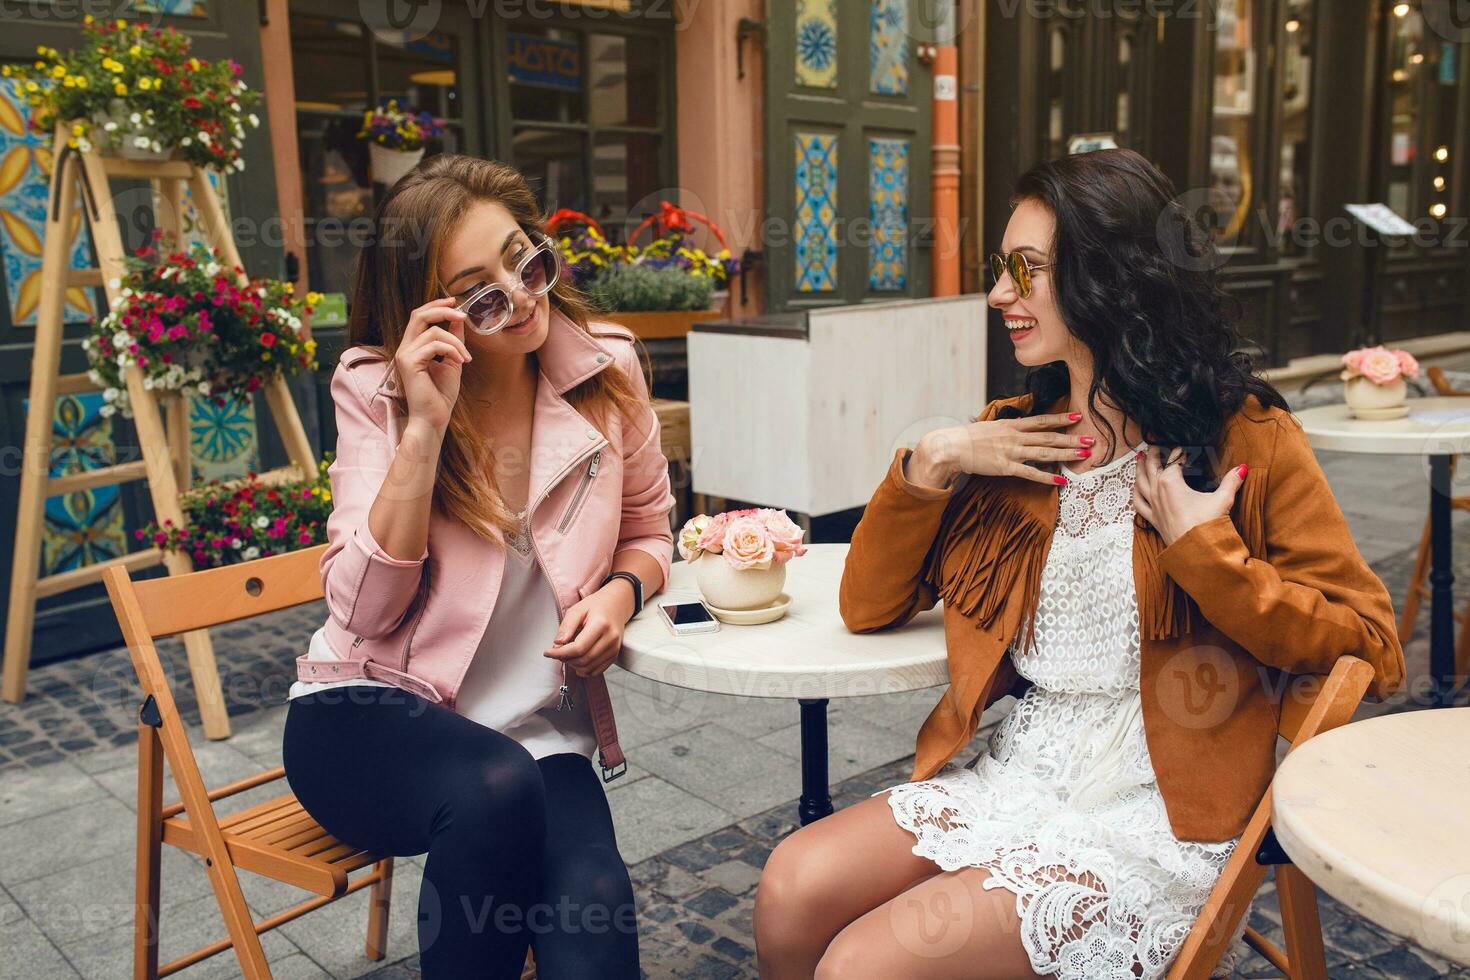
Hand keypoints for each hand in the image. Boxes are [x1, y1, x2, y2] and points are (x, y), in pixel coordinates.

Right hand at [396, 298, 472, 432]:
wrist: (434, 418)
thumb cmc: (441, 395)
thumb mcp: (452, 361)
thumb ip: (453, 340)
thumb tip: (458, 319)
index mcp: (412, 347)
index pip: (419, 316)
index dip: (436, 305)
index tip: (455, 302)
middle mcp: (404, 348)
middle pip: (418, 314)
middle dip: (442, 310)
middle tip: (462, 315)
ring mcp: (404, 355)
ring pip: (432, 331)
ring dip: (456, 341)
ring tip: (466, 358)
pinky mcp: (409, 363)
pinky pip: (434, 345)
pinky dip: (452, 350)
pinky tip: (461, 361)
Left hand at [543, 581, 633, 677]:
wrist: (615, 606)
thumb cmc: (596, 606)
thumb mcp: (577, 610)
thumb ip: (566, 626)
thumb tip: (558, 644)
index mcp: (601, 625)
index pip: (578, 648)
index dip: (559, 653)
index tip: (547, 652)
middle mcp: (610, 639)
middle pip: (583, 660)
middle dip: (565, 659)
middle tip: (557, 651)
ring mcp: (614, 648)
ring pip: (589, 668)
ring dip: (573, 665)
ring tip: (568, 653)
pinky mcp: (614, 655)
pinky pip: (596, 671)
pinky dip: (583, 670)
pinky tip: (577, 660)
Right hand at [908, 411, 1091, 487]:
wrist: (951, 447)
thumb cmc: (969, 438)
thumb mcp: (991, 427)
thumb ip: (1008, 429)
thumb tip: (1020, 428)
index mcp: (1012, 425)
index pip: (1042, 420)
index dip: (1061, 418)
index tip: (1078, 415)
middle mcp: (1015, 437)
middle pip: (1049, 437)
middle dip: (1071, 438)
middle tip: (1091, 439)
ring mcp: (1011, 452)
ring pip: (1044, 453)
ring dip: (1065, 454)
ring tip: (1083, 455)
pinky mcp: (1005, 467)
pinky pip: (1030, 473)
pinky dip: (1046, 477)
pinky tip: (1060, 480)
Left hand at [1133, 444, 1247, 545]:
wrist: (1198, 551)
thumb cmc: (1208, 524)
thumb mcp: (1222, 499)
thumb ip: (1231, 481)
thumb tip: (1243, 467)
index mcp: (1171, 482)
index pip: (1173, 460)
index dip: (1178, 452)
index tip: (1183, 447)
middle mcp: (1157, 491)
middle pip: (1151, 467)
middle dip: (1152, 454)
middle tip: (1153, 444)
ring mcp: (1153, 506)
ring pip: (1140, 482)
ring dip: (1139, 469)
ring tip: (1137, 459)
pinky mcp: (1153, 519)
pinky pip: (1139, 503)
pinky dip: (1135, 493)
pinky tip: (1136, 489)